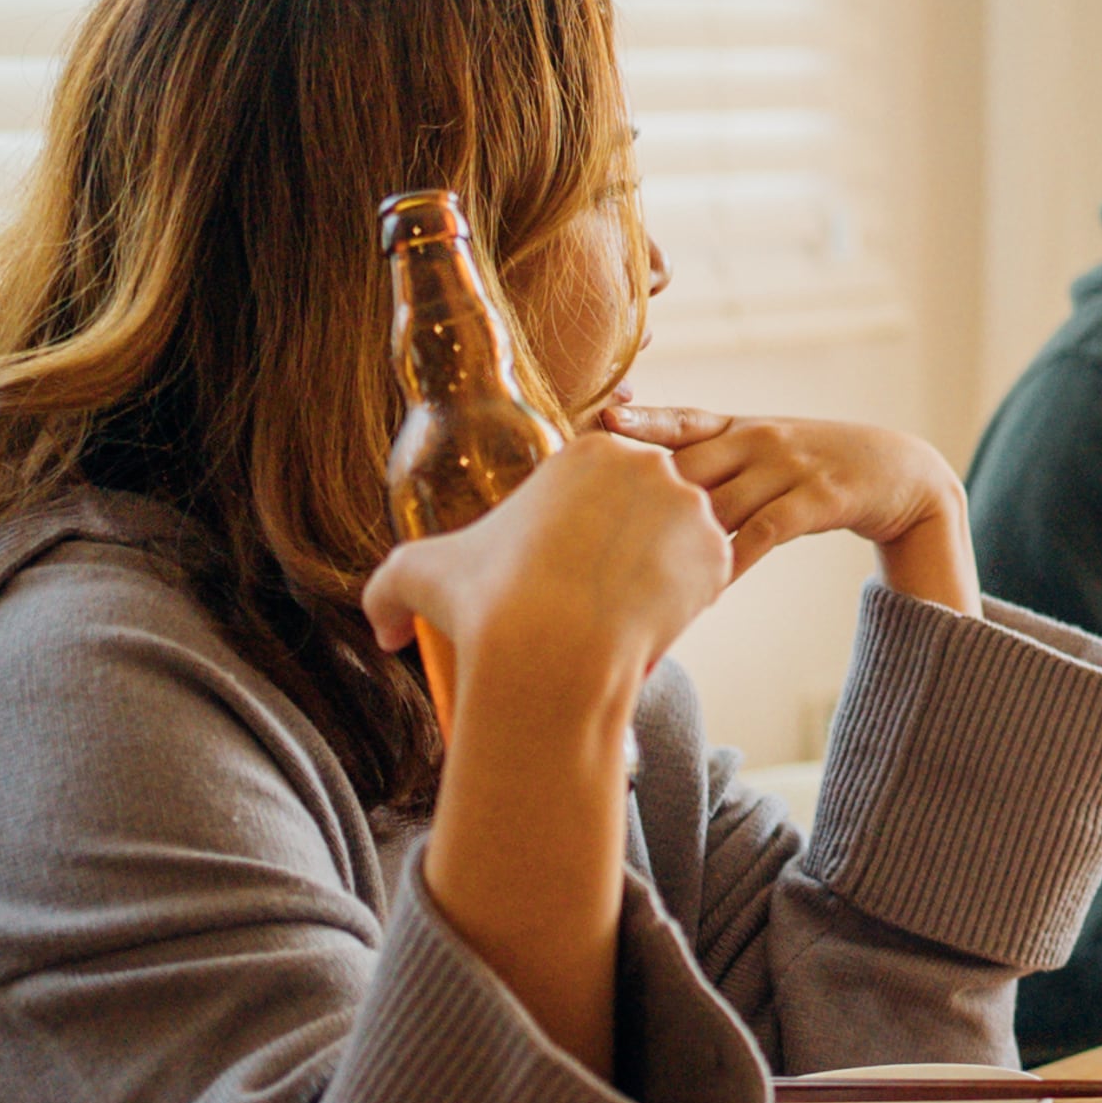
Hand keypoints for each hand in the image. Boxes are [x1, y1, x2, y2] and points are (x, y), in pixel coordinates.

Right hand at [363, 430, 729, 734]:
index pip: (601, 482)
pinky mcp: (718, 555)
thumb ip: (389, 594)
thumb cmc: (484, 604)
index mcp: (589, 451)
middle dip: (630, 542)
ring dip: (662, 567)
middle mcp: (649, 465)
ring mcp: (691, 508)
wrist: (547, 651)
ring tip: (626, 608)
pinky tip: (653, 621)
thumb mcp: (416, 576)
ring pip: (681, 537)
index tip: (569, 562)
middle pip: (648, 503)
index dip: (588, 525)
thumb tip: (383, 634)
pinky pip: (707, 576)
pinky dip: (685, 600)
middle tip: (603, 589)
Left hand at [606, 405, 973, 611]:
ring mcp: (790, 466)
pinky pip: (765, 532)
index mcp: (739, 426)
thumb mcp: (763, 450)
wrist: (899, 471)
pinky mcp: (819, 497)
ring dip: (683, 541)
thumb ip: (709, 463)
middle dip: (643, 499)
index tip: (595, 428)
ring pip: (720, 504)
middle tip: (594, 533)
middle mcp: (759, 439)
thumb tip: (636, 489)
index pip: (678, 421)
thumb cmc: (814, 467)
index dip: (637, 422)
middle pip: (686, 467)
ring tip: (638, 576)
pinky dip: (735, 560)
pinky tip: (710, 586)